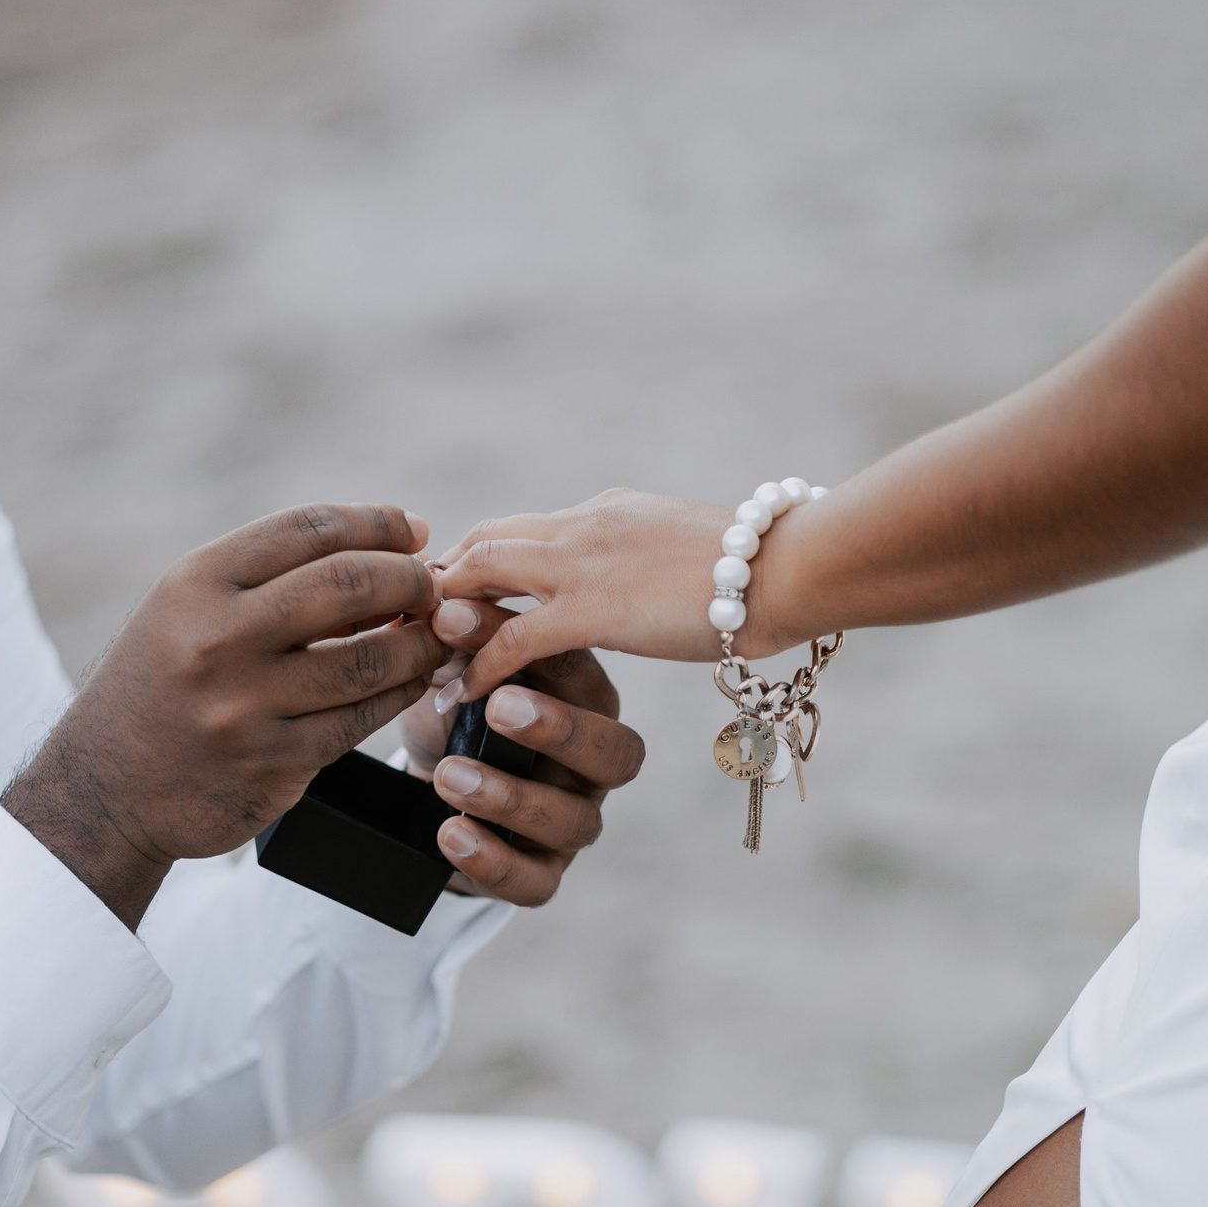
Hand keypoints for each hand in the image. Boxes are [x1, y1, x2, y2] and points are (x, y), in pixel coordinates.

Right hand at [4, 504, 446, 923]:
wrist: (105, 789)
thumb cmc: (162, 684)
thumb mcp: (188, 611)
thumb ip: (271, 579)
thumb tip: (388, 548)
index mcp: (196, 584)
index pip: (309, 529)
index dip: (375, 523)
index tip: (412, 530)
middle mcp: (217, 639)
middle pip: (348, 584)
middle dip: (409, 578)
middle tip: (433, 585)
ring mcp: (245, 706)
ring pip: (367, 659)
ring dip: (419, 642)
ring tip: (435, 634)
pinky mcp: (272, 764)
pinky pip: (359, 721)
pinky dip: (399, 694)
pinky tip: (412, 680)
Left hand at [394, 602, 645, 905]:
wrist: (424, 788)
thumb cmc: (456, 714)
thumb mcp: (452, 673)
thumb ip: (459, 644)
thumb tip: (446, 605)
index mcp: (586, 703)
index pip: (582, 674)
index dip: (540, 654)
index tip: (474, 631)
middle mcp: (593, 765)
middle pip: (616, 754)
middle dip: (559, 730)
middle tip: (497, 707)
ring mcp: (573, 822)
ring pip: (572, 822)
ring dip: (509, 797)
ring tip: (448, 775)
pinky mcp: (542, 874)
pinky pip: (534, 881)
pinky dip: (492, 860)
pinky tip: (450, 833)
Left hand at [431, 489, 789, 699]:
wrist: (789, 566)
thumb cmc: (760, 565)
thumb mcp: (684, 551)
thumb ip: (645, 562)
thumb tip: (642, 582)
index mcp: (606, 512)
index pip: (521, 527)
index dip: (477, 558)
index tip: (453, 595)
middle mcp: (583, 525)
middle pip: (483, 538)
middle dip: (443, 581)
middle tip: (418, 629)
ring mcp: (584, 562)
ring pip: (480, 573)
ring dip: (445, 615)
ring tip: (421, 659)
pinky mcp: (594, 608)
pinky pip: (513, 636)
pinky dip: (477, 663)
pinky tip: (459, 695)